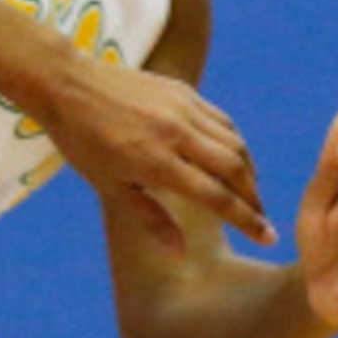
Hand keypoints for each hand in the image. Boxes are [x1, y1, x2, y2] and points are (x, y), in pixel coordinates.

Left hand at [38, 60, 275, 247]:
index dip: (247, 220)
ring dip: (249, 172)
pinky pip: (222, 121)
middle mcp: (176, 134)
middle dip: (255, 199)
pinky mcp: (184, 92)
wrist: (67, 85)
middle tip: (262, 218)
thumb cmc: (83, 143)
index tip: (269, 238)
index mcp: (157, 162)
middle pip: (235, 170)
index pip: (216, 197)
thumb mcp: (110, 187)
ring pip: (235, 143)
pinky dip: (235, 143)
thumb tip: (180, 252)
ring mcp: (183, 109)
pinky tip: (233, 159)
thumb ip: (150, 219)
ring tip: (249, 193)